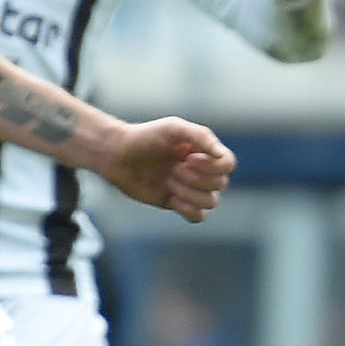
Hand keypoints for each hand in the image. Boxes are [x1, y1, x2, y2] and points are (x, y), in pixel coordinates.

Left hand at [108, 118, 235, 220]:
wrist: (117, 155)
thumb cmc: (145, 137)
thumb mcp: (173, 128)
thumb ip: (201, 137)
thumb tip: (222, 155)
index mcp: (204, 151)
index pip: (228, 164)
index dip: (213, 166)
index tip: (188, 158)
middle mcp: (201, 171)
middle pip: (221, 184)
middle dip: (195, 178)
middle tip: (172, 168)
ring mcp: (190, 189)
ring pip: (211, 202)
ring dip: (190, 193)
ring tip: (169, 181)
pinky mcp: (177, 204)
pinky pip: (198, 217)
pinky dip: (188, 210)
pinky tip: (172, 198)